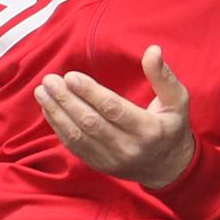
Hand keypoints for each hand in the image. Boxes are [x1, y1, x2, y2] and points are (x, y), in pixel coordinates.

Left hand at [39, 45, 195, 189]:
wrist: (168, 168)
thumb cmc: (171, 127)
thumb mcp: (177, 101)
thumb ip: (163, 76)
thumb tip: (153, 50)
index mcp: (148, 129)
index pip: (113, 109)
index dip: (89, 92)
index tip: (71, 76)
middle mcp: (128, 147)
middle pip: (90, 122)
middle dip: (66, 100)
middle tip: (50, 80)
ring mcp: (111, 159)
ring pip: (77, 135)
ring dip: (57, 113)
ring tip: (42, 92)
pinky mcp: (99, 165)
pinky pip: (74, 146)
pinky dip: (58, 127)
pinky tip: (49, 109)